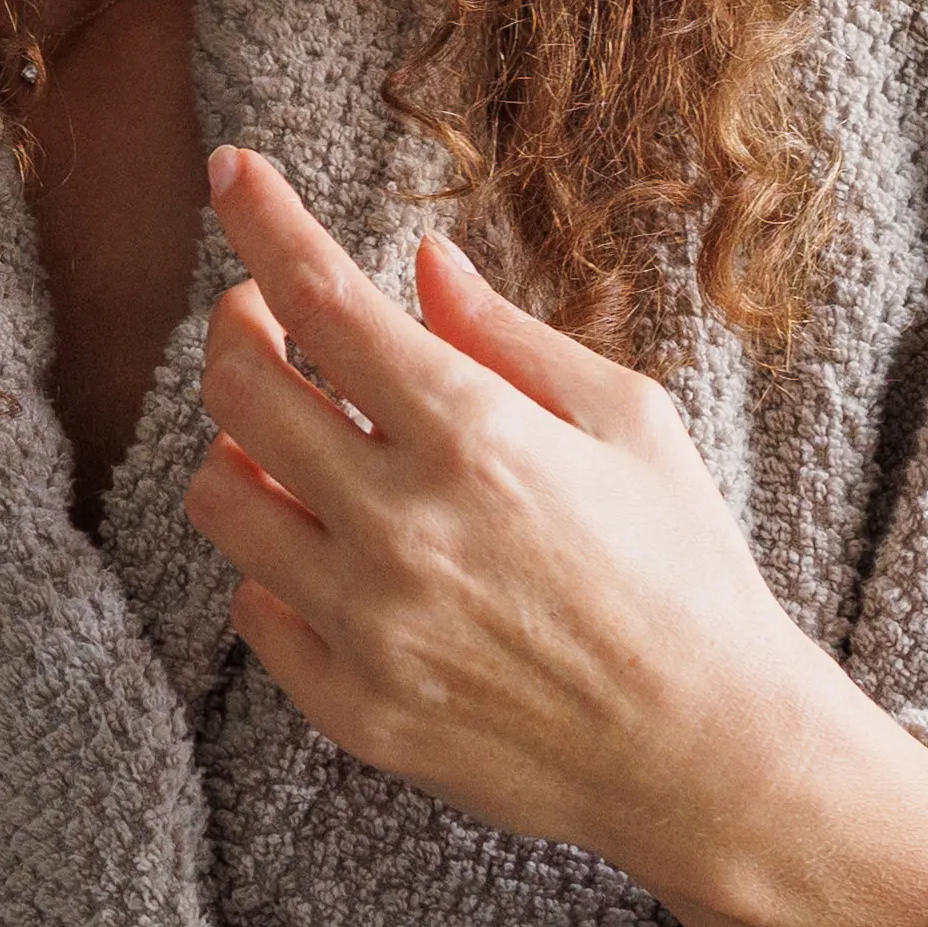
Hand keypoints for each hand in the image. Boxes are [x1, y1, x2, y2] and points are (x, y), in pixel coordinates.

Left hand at [173, 145, 869, 903]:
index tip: (229, 171)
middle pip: (240, 389)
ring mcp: (367, 624)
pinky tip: (333, 552)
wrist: (708, 755)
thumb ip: (509, 338)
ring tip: (297, 442)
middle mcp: (402, 526)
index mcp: (476, 436)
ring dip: (240, 449)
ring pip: (219, 498)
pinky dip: (276, 565)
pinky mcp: (351, 706)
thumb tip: (423, 266)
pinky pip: (254, 607)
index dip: (261, 220)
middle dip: (239, 328)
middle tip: (267, 317)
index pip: (322, 297)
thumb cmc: (687, 574)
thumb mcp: (629, 423)